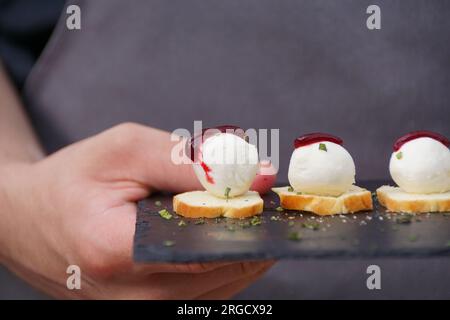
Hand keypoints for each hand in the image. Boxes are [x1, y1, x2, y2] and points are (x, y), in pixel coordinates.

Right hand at [0, 123, 273, 298]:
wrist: (31, 219)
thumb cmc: (74, 180)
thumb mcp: (124, 150)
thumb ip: (188, 161)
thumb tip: (257, 174)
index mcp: (117, 251)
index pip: (209, 248)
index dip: (249, 222)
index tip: (271, 198)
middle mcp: (134, 296)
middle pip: (224, 270)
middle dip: (252, 233)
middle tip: (263, 201)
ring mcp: (143, 311)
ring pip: (224, 285)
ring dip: (243, 248)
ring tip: (240, 214)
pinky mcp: (150, 310)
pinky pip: (210, 291)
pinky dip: (225, 261)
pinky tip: (221, 235)